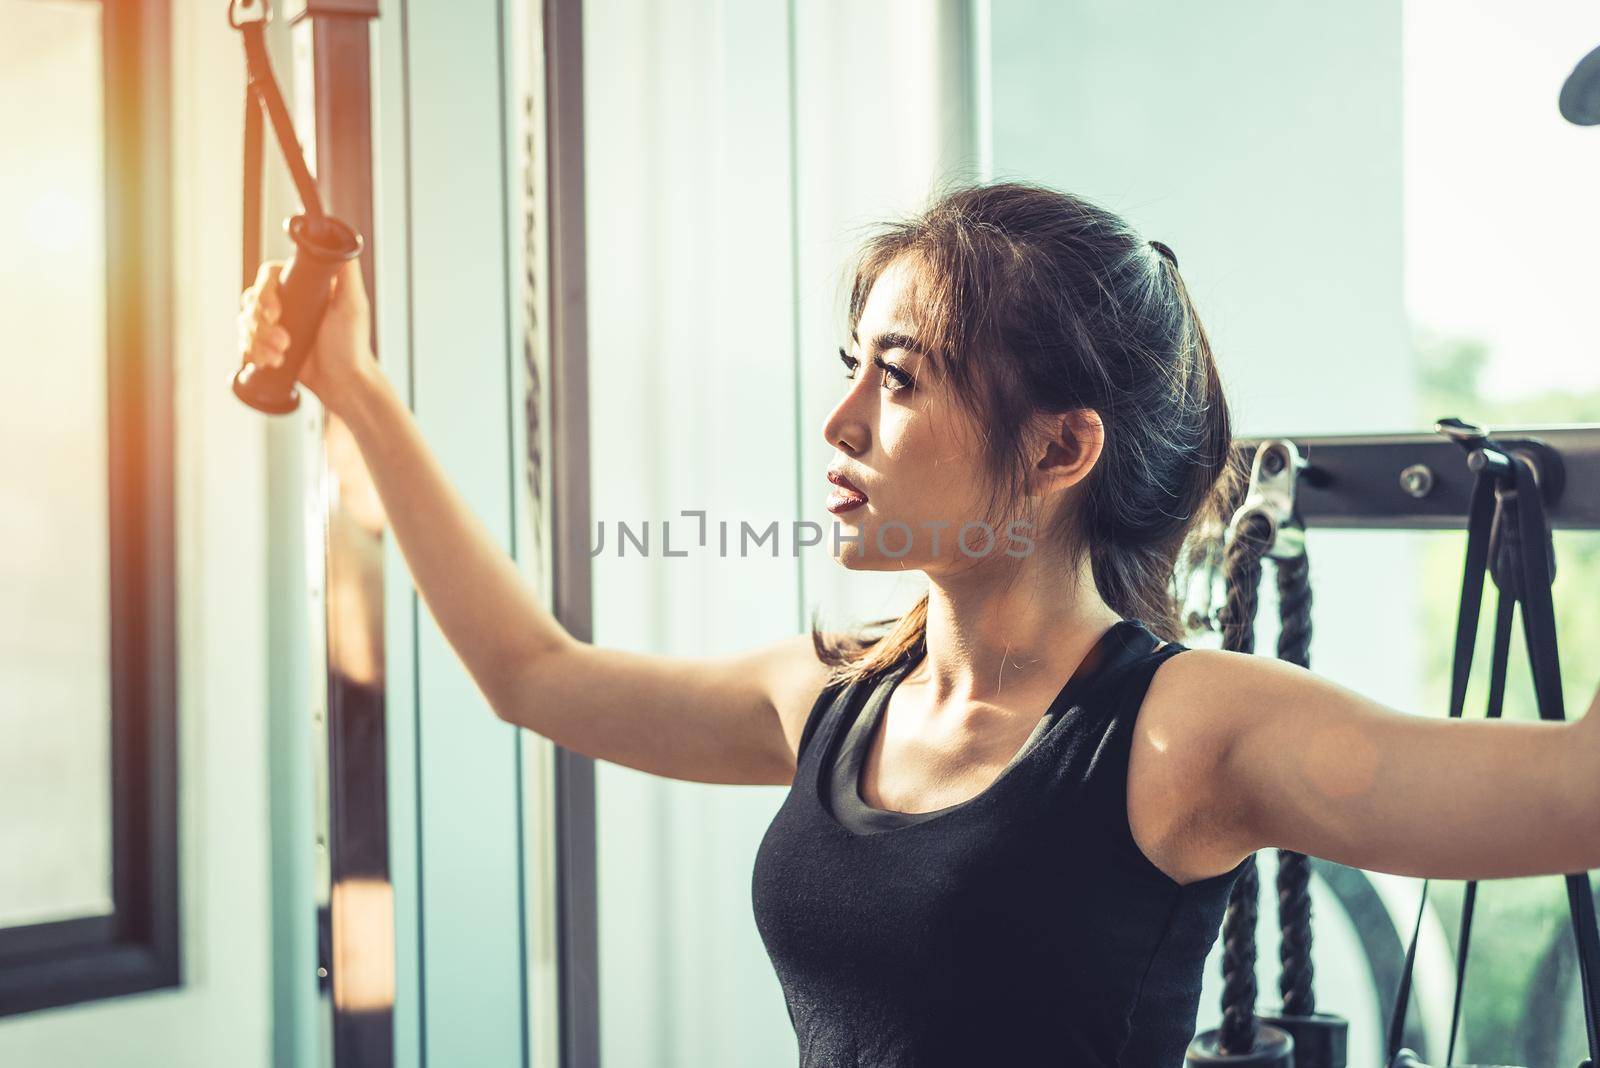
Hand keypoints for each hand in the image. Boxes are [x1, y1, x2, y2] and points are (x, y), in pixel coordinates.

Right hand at [237, 257, 373, 416]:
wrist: (343, 382)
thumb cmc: (352, 345)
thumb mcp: (353, 305)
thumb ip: (347, 274)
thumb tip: (342, 243)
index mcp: (302, 288)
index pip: (268, 276)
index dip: (264, 292)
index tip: (275, 312)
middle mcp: (287, 303)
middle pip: (252, 299)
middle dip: (261, 324)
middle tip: (283, 340)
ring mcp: (276, 325)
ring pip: (245, 322)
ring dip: (258, 340)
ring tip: (280, 355)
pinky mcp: (268, 345)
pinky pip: (245, 343)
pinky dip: (253, 352)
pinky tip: (270, 362)